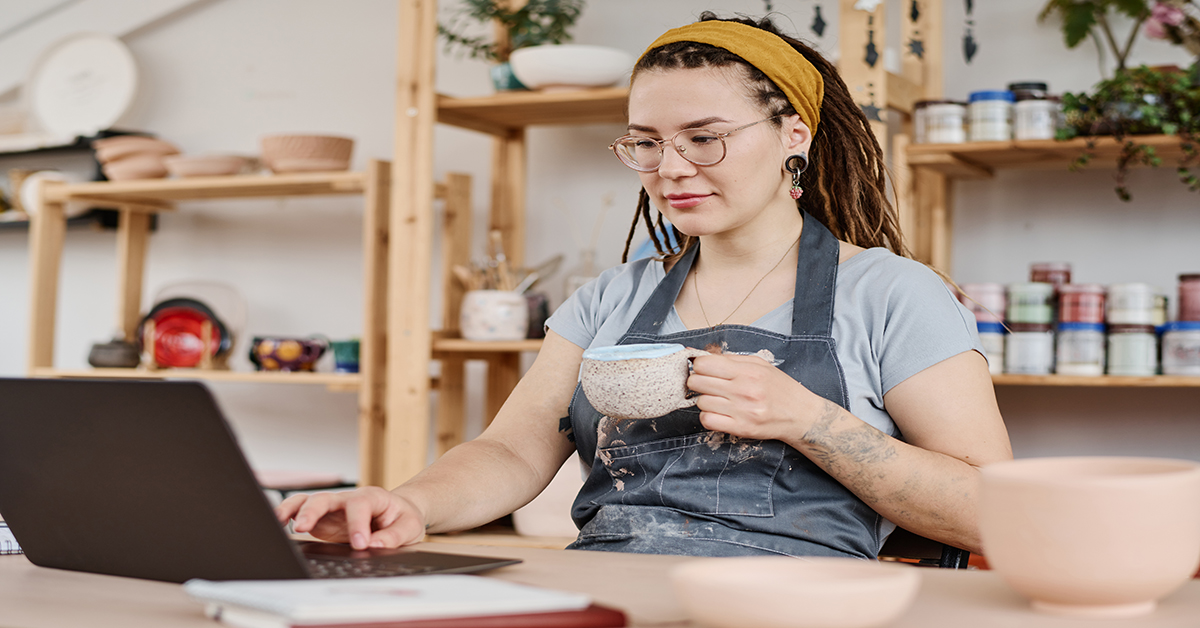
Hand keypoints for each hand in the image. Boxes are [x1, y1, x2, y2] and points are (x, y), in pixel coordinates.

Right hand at [275, 487, 425, 549]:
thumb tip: (375, 545)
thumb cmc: (402, 518)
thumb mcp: (409, 526)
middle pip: (325, 498)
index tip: (359, 544)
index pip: (359, 505)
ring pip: (308, 502)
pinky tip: (278, 525)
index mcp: (372, 497)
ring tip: (278, 521)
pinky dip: (288, 516)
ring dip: (293, 510)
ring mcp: (333, 509)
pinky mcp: (323, 520)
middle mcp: (348, 500)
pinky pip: (302, 514)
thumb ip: (394, 536)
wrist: (397, 514)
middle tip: (302, 527)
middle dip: (312, 511)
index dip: (357, 524)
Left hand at [687, 353, 820, 441]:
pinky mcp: (740, 428)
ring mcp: (741, 410)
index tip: (704, 370)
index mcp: (748, 371)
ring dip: (705, 400)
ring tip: (719, 399)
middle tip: (708, 385)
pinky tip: (719, 412)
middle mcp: (743, 390)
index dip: (699, 366)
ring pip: (701, 402)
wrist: (801, 415)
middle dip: (698, 382)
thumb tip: (701, 355)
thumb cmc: (780, 389)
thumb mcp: (760, 365)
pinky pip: (707, 420)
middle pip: (697, 382)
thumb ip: (731, 359)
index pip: (704, 364)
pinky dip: (708, 416)